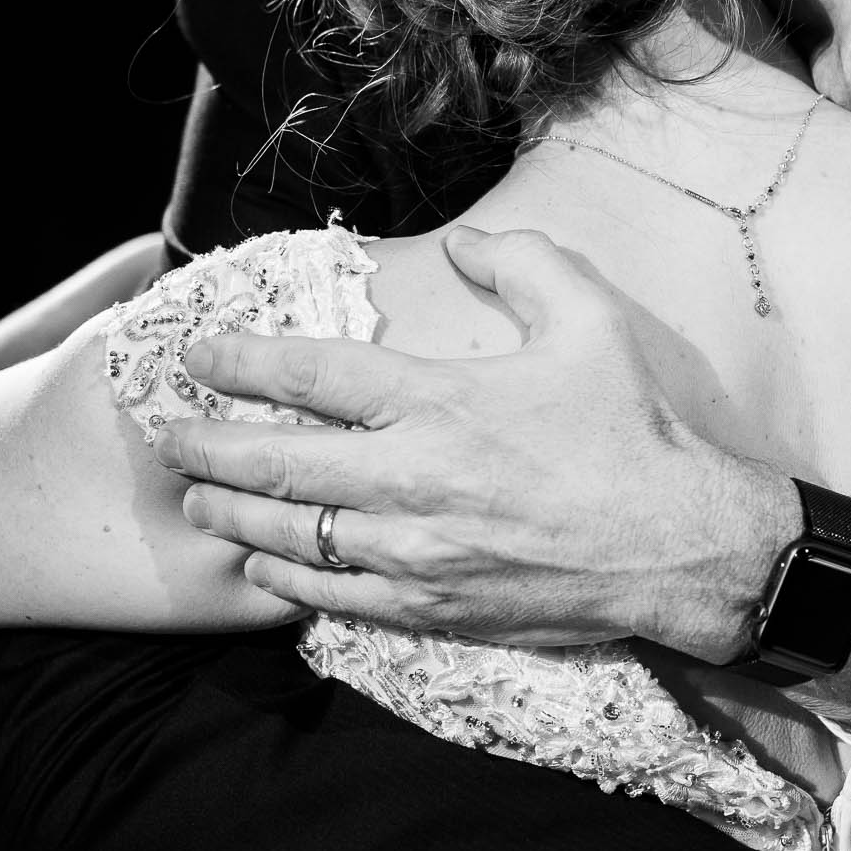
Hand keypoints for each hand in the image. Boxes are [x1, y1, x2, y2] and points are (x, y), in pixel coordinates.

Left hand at [154, 227, 798, 657]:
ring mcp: (414, 551)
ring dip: (234, 514)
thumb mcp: (589, 318)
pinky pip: (332, 596)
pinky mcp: (431, 606)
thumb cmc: (636, 431)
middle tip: (168, 436)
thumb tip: (460, 245)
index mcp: (440, 400)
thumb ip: (519, 264)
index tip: (197, 352)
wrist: (682, 545)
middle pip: (275, 462)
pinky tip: (264, 564)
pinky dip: (286, 578)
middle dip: (207, 446)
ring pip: (290, 535)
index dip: (240, 358)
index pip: (311, 373)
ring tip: (200, 499)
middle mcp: (411, 478)